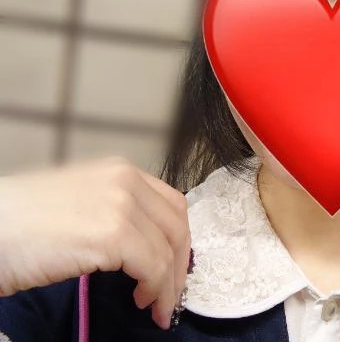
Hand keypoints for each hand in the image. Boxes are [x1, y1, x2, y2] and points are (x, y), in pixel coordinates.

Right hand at [0, 156, 190, 329]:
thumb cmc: (23, 220)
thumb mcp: (83, 202)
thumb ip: (117, 211)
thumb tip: (144, 244)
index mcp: (122, 171)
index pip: (171, 204)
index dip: (178, 238)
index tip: (174, 265)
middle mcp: (127, 181)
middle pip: (177, 224)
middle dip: (180, 263)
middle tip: (171, 292)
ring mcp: (121, 205)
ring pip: (168, 249)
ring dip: (169, 284)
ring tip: (157, 306)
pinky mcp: (112, 235)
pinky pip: (153, 266)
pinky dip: (156, 289)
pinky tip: (141, 300)